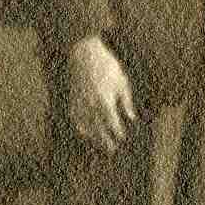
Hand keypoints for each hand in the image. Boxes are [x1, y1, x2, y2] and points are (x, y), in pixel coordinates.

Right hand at [68, 36, 136, 155]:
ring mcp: (80, 104)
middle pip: (99, 128)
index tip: (122, 139)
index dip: (117, 132)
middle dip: (106, 140)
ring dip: (94, 137)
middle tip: (112, 150)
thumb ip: (126, 102)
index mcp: (105, 101)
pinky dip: (80, 127)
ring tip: (100, 145)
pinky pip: (76, 118)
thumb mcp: (122, 82)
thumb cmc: (108, 67)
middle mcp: (92, 106)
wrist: (85, 55)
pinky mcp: (73, 100)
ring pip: (87, 126)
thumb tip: (131, 117)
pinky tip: (85, 133)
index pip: (112, 123)